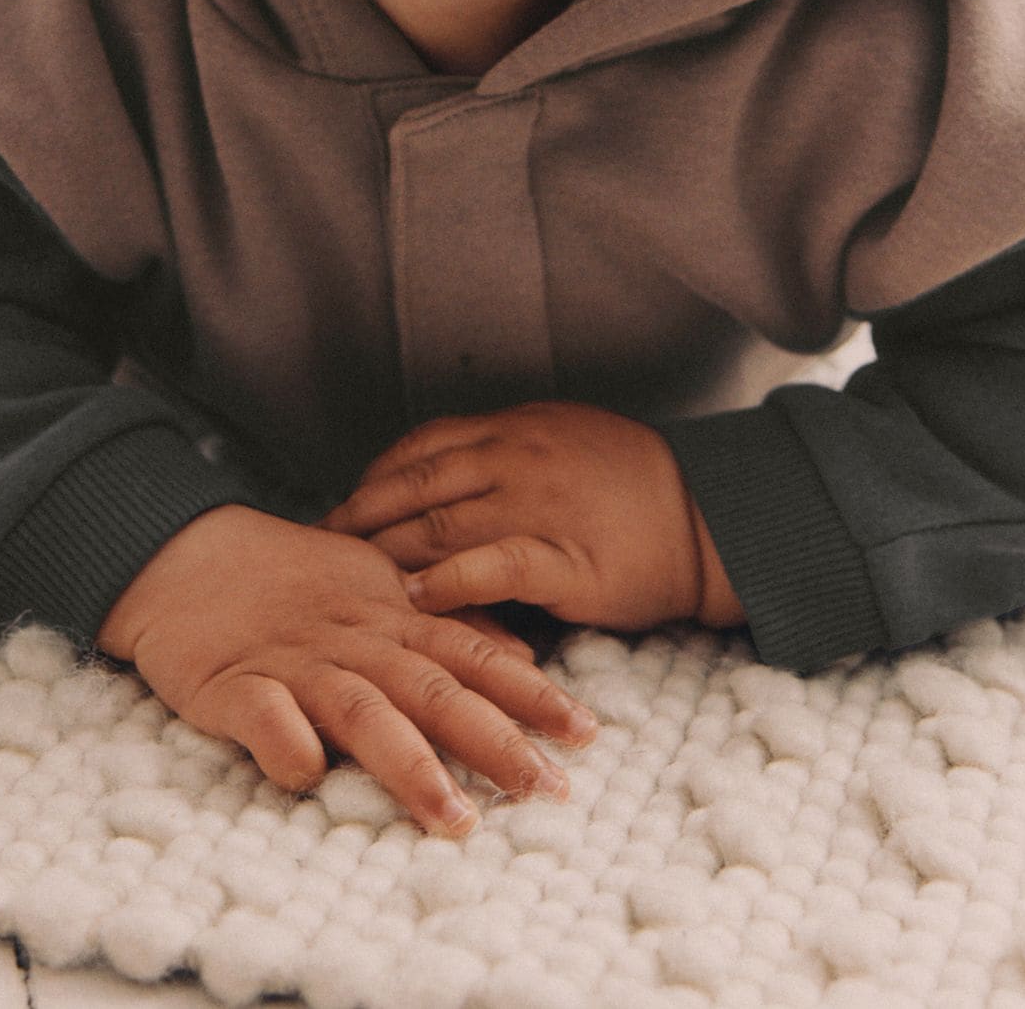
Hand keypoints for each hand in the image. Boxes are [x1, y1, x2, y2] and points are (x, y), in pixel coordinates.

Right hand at [94, 503, 600, 837]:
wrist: (185, 554)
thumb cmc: (288, 581)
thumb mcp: (376, 587)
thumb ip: (444, 625)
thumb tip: (520, 653)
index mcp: (389, 618)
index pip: (471, 655)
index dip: (529, 693)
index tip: (585, 733)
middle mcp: (352, 640)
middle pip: (430, 689)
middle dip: (492, 739)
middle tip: (544, 787)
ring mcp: (293, 663)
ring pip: (359, 710)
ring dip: (408, 763)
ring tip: (452, 816)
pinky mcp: (233, 685)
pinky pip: (262, 716)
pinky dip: (285, 743)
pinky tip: (306, 775)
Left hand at [321, 402, 745, 633]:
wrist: (704, 517)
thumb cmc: (633, 483)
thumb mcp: (562, 441)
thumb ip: (505, 454)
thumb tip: (442, 480)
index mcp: (515, 428)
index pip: (422, 447)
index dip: (375, 478)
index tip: (343, 506)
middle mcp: (517, 458)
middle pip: (415, 484)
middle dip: (360, 517)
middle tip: (320, 548)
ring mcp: (538, 506)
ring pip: (439, 523)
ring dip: (386, 551)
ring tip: (348, 580)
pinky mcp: (562, 559)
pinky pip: (491, 566)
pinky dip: (447, 579)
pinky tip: (416, 597)